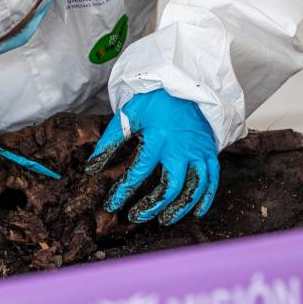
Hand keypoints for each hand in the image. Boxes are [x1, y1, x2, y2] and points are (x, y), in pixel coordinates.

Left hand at [85, 89, 219, 225]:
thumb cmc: (154, 100)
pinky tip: (196, 213)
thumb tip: (90, 168)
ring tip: (165, 220)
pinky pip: (212, 180)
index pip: (138, 172)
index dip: (123, 192)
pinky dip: (206, 199)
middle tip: (136, 217)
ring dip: (180, 208)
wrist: (185, 83)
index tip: (111, 205)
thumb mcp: (128, 115)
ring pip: (193, 188)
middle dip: (152, 206)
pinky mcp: (210, 152)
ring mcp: (198, 151)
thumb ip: (109, 142)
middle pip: (169, 187)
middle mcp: (181, 148)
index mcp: (158, 138)